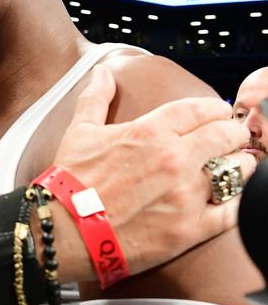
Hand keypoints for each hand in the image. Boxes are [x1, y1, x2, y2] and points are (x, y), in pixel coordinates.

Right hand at [51, 64, 254, 280]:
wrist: (63, 232)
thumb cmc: (70, 181)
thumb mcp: (79, 131)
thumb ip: (96, 98)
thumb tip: (102, 72)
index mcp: (150, 131)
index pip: (201, 109)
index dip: (216, 109)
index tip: (219, 113)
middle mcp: (174, 159)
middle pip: (227, 136)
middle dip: (233, 133)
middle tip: (232, 137)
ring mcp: (185, 195)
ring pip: (237, 171)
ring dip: (239, 165)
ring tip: (235, 166)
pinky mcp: (190, 229)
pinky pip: (232, 211)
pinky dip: (236, 201)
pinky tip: (230, 197)